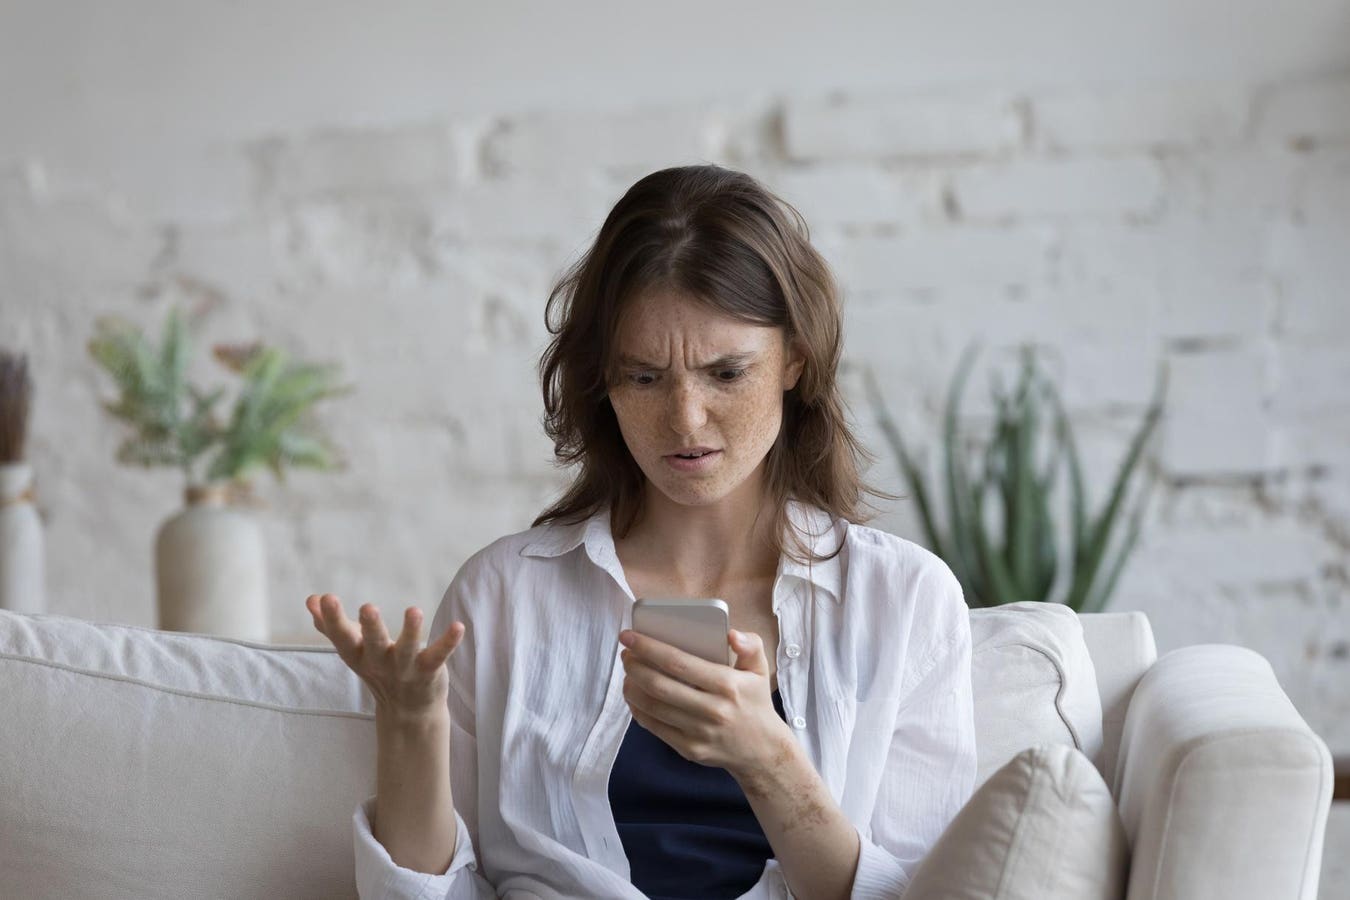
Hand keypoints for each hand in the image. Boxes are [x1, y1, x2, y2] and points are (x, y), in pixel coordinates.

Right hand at [305, 593, 464, 722]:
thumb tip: (311, 599)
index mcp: (358, 655)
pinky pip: (438, 656)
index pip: (342, 637)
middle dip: (370, 627)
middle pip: (373, 644)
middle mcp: (379, 663)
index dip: (332, 620)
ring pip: (406, 650)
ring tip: (414, 610)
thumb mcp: (353, 650)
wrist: (408, 712)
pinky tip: (458, 627)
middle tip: (368, 607)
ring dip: (410, 631)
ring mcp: (405, 669)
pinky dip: (448, 642)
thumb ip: (332, 626)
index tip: (325, 598)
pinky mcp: (429, 672)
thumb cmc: (378, 669)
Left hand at [618, 628, 793, 780]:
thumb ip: (750, 645)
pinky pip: (655, 727)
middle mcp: (713, 710)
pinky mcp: (689, 749)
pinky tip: (634, 695)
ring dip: (632, 687)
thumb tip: (731, 634)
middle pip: (660, 685)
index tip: (630, 636)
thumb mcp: (760, 670)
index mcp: (728, 685)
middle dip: (635, 666)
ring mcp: (699, 733)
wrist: (763, 750)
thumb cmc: (755, 702)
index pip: (679, 663)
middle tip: (626, 654)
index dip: (649, 648)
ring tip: (628, 672)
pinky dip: (638, 709)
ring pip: (653, 707)